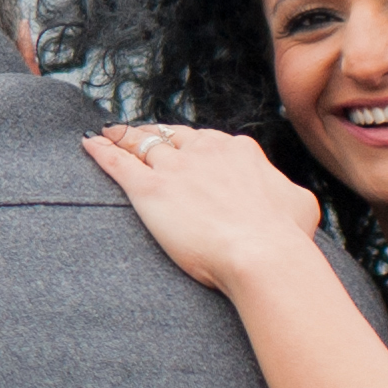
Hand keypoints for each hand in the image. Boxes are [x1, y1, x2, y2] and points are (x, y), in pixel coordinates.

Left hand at [80, 124, 323, 296]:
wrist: (262, 254)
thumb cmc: (285, 237)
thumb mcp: (300, 205)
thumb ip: (286, 192)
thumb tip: (288, 195)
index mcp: (239, 151)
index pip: (206, 140)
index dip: (189, 144)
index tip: (181, 148)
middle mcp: (205, 151)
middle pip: (170, 136)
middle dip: (154, 136)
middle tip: (138, 136)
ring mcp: (176, 168)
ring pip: (142, 144)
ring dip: (123, 137)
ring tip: (108, 133)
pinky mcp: (150, 189)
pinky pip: (118, 161)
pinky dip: (101, 149)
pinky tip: (88, 142)